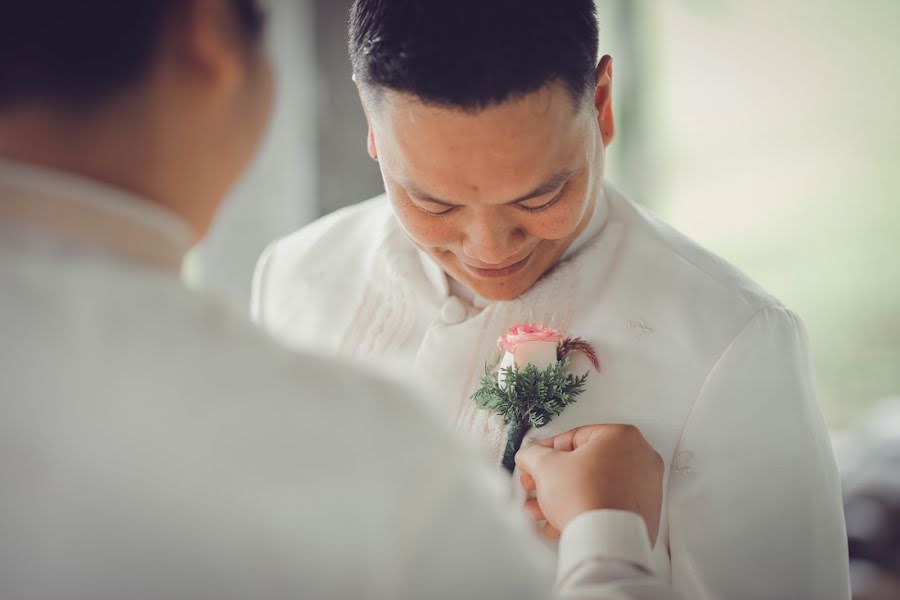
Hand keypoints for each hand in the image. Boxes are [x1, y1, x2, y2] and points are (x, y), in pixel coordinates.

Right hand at [515, 424, 662, 542]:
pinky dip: (585, 510)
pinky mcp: (644, 514)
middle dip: (554, 478)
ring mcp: (647, 488)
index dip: (547, 451)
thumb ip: (533, 454)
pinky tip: (562, 520)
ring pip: (596, 487)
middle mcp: (641, 458)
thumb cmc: (584, 497)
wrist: (603, 540)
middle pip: (586, 464)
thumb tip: (530, 456)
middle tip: (538, 484)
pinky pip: (608, 505)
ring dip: (564, 496)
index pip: (574, 437)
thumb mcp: (545, 466)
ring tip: (543, 509)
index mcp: (622, 436)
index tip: (536, 460)